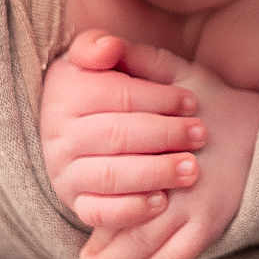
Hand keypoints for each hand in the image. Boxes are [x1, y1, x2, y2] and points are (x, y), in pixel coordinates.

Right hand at [39, 28, 205, 231]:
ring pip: (110, 176)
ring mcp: (64, 172)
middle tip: (201, 134)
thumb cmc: (108, 87)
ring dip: (156, 173)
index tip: (192, 102)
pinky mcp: (75, 203)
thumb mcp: (105, 59)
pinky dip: (131, 210)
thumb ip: (102, 45)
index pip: (116, 95)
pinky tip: (162, 201)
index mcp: (65, 93)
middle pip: (116, 135)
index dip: (158, 98)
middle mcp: (58, 135)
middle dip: (165, 134)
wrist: (86, 127)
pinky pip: (99, 213)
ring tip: (192, 169)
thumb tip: (111, 47)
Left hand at [78, 42, 258, 258]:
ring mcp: (202, 207)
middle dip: (110, 249)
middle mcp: (185, 183)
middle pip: (139, 225)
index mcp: (171, 145)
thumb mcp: (179, 72)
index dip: (100, 201)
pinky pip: (183, 254)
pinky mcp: (215, 223)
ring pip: (157, 245)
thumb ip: (140, 60)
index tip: (76, 209)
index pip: (126, 178)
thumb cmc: (212, 99)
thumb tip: (104, 47)